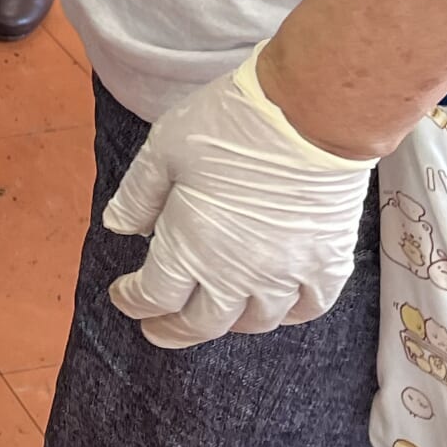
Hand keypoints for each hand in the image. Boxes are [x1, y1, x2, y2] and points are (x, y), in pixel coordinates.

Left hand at [102, 51, 373, 348]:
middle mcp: (238, 275)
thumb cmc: (228, 128)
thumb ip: (138, 195)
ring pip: (255, 322)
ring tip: (212, 315)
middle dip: (173, 329)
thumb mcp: (163, 151)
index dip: (134, 301)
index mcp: (190, 249)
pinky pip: (307, 309)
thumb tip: (118, 227)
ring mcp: (287, 275)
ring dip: (227, 323)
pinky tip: (275, 306)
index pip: (155, 295)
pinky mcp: (328, 264)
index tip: (123, 297)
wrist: (309, 117)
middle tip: (157, 329)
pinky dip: (287, 315)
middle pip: (202, 323)